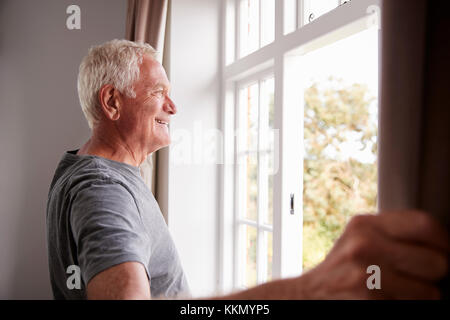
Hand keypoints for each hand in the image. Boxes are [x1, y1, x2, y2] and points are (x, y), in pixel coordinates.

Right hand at [298, 210, 448, 298]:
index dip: (444, 241)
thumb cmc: (342, 269)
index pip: (424, 224)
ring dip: (420, 296)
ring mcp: (366, 275)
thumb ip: (392, 234)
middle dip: (433, 275)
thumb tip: (442, 243)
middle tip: (415, 277)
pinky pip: (413, 306)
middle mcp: (364, 245)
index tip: (444, 251)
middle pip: (436, 261)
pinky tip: (386, 300)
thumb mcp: (359, 239)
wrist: (309, 295)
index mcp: (364, 225)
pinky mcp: (368, 301)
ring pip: (430, 292)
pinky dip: (405, 305)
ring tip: (397, 291)